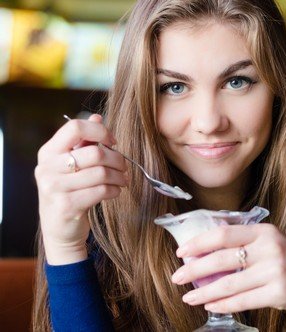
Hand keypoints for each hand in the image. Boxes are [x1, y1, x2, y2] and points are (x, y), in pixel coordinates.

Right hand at [35, 114, 127, 264]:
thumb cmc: (70, 191)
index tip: (112, 141)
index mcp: (48, 152)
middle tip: (124, 166)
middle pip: (95, 152)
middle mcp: (47, 168)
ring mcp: (55, 188)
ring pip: (102, 173)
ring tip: (123, 179)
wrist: (60, 228)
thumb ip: (84, 141)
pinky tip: (115, 191)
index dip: (100, 131)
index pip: (75, 127)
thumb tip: (98, 116)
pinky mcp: (67, 206)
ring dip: (119, 176)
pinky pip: (101, 191)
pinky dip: (115, 190)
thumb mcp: (72, 165)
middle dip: (117, 159)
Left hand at [171, 223, 285, 325]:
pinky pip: (243, 300)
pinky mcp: (279, 292)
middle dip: (194, 269)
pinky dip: (223, 304)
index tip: (181, 252)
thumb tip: (204, 250)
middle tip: (176, 277)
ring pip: (229, 283)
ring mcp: (275, 270)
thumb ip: (243, 243)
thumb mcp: (270, 244)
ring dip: (204, 292)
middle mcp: (269, 247)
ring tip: (189, 297)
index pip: (224, 233)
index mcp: (264, 231)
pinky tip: (211, 306)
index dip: (199, 242)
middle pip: (222, 258)